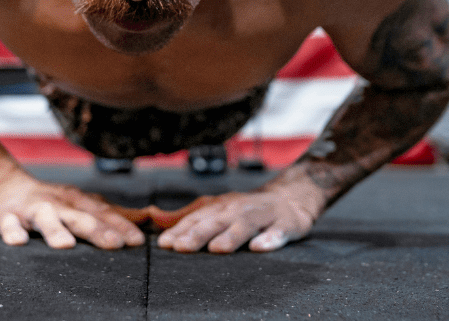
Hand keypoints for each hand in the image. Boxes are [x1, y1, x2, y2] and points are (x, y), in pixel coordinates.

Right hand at [0, 170, 145, 249]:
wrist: (5, 186)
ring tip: (66, 246)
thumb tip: (150, 218)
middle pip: (79, 216)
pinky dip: (11, 231)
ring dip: (55, 230)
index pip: (103, 213)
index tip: (138, 242)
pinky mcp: (6, 217)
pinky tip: (17, 241)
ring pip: (44, 219)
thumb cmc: (53, 201)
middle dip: (97, 230)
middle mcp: (58, 203)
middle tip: (115, 245)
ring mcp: (32, 209)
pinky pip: (8, 224)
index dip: (122, 226)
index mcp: (78, 201)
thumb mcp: (83, 204)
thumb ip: (113, 214)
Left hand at [155, 186, 322, 253]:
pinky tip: (259, 247)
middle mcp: (239, 208)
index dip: (180, 230)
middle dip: (198, 233)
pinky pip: (277, 232)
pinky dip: (269, 239)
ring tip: (217, 248)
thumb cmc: (247, 209)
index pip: (197, 218)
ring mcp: (263, 215)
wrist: (289, 198)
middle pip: (217, 221)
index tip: (165, 244)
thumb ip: (192, 217)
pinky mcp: (285, 224)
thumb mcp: (219, 209)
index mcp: (221, 207)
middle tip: (182, 247)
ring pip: (245, 225)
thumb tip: (159, 223)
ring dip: (230, 236)